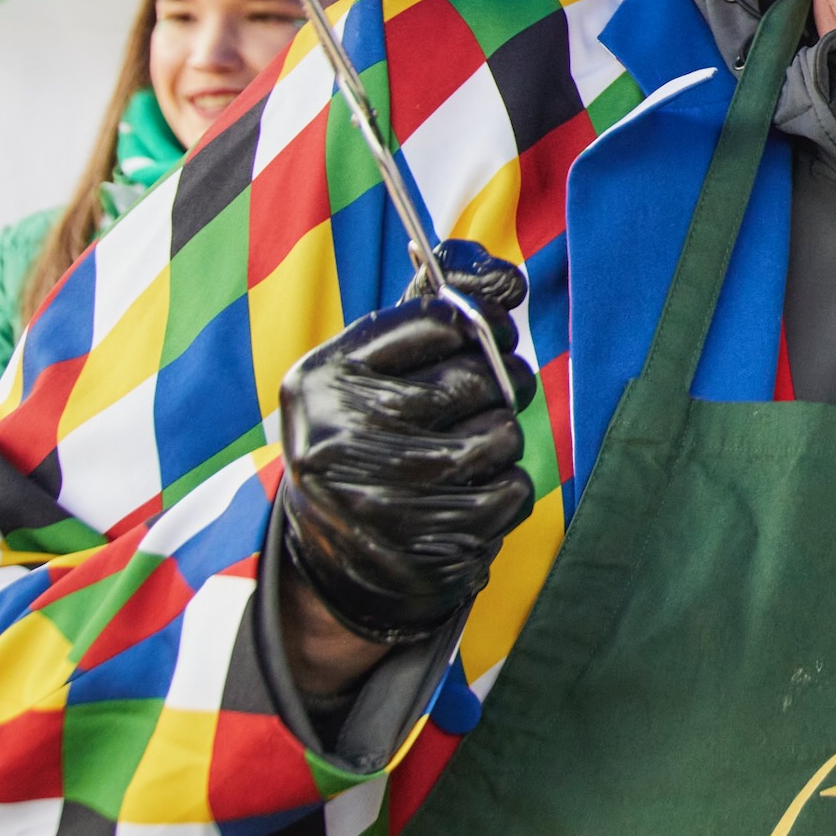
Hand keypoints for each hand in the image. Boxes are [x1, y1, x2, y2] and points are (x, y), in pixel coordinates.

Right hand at [277, 241, 539, 650]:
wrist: (338, 558)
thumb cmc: (369, 438)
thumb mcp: (372, 371)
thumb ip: (431, 314)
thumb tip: (507, 277)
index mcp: (322, 378)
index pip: (438, 319)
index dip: (484, 322)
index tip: (494, 334)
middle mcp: (340, 433)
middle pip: (476, 376)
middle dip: (500, 381)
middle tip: (488, 394)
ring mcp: (380, 493)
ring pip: (503, 431)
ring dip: (502, 438)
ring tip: (469, 448)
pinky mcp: (423, 542)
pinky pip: (513, 489)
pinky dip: (507, 488)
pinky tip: (469, 492)